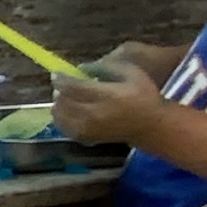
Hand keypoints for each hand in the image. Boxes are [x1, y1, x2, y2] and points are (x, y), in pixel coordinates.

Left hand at [52, 47, 172, 148]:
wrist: (150, 126)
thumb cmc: (143, 95)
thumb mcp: (131, 73)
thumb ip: (106, 67)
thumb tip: (82, 67)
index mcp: (107, 96)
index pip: (74, 87)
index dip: (61, 79)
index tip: (56, 73)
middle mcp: (94, 114)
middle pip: (64, 101)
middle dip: (59, 90)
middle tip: (62, 84)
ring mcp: (88, 129)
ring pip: (59, 115)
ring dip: (58, 104)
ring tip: (65, 97)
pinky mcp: (86, 139)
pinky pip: (63, 128)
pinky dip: (60, 118)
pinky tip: (68, 111)